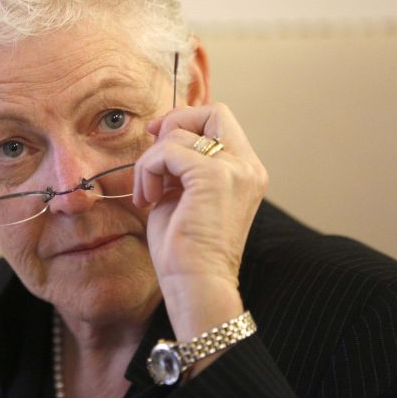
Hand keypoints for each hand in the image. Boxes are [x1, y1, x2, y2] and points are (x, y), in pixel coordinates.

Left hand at [133, 103, 267, 354]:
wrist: (195, 286)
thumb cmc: (184, 249)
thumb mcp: (183, 194)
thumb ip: (180, 163)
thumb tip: (160, 134)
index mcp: (246, 171)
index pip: (219, 120)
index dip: (185, 122)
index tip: (158, 141)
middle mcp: (248, 166)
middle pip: (213, 111)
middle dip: (175, 125)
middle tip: (153, 157)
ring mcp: (234, 170)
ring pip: (179, 134)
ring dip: (151, 161)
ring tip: (148, 194)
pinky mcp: (213, 176)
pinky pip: (167, 151)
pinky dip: (148, 170)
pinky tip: (148, 199)